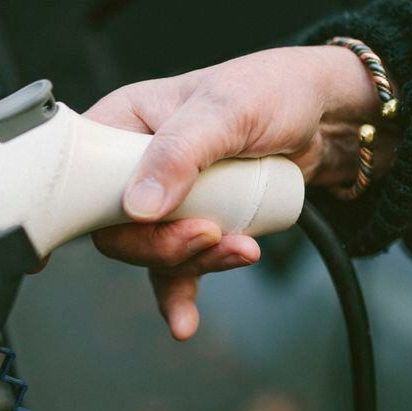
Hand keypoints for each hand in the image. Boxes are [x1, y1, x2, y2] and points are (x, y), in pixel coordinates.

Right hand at [85, 45, 388, 339]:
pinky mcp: (194, 224)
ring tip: (242, 248)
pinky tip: (185, 320)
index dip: (93, 208)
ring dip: (193, 261)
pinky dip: (181, 295)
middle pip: (117, 226)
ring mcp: (166, 198)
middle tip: (208, 233)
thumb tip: (139, 206)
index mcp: (126, 121)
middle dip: (162, 243)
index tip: (133, 223)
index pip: (84, 175)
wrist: (327, 118)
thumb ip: (179, 154)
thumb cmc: (274, 89)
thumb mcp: (226, 111)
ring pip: (152, 251)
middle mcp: (137, 162)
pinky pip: (174, 269)